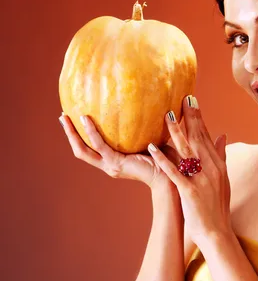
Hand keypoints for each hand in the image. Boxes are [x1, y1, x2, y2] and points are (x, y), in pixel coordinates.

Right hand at [59, 113, 179, 190]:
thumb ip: (142, 128)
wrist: (172, 176)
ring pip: (84, 150)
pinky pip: (99, 146)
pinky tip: (85, 119)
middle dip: (70, 134)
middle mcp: (110, 165)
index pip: (91, 149)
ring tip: (67, 116)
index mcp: (115, 161)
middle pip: (80, 151)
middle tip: (62, 116)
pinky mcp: (116, 164)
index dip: (80, 136)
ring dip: (74, 133)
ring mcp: (111, 166)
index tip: (73, 119)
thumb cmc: (166, 158)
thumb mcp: (150, 139)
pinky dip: (91, 133)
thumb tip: (143, 104)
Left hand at [146, 96, 230, 245]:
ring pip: (187, 151)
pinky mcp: (190, 192)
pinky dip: (163, 158)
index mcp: (218, 165)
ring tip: (166, 116)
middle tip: (182, 98)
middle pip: (199, 138)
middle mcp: (211, 169)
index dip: (199, 118)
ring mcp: (201, 180)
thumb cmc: (217, 207)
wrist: (217, 232)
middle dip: (190, 118)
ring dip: (176, 133)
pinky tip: (153, 147)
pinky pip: (175, 172)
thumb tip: (223, 135)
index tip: (191, 101)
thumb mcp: (223, 180)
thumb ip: (221, 156)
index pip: (207, 136)